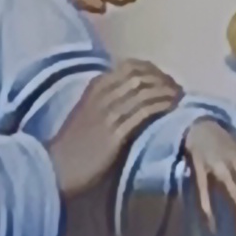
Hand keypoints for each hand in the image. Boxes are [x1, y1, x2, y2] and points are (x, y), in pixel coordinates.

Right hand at [49, 58, 183, 200]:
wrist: (55, 168)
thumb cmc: (73, 144)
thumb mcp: (88, 113)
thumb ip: (107, 101)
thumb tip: (136, 95)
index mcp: (94, 88)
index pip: (130, 67)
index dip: (152, 70)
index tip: (165, 78)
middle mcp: (102, 95)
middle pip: (141, 76)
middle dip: (163, 80)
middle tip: (177, 88)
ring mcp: (108, 113)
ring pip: (145, 91)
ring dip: (167, 92)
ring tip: (180, 98)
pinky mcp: (115, 133)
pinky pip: (144, 112)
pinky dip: (162, 107)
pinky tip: (173, 110)